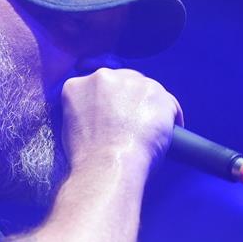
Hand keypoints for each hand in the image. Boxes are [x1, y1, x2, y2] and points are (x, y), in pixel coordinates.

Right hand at [60, 68, 182, 169]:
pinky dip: (171, 119)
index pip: (96, 88)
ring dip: (150, 108)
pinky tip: (167, 136)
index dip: (106, 104)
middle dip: (129, 101)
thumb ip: (85, 114)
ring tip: (152, 133)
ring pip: (146, 91)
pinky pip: (168, 103)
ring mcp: (129, 82)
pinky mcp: (155, 91)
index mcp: (75, 86)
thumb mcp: (71, 130)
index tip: (113, 117)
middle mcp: (101, 77)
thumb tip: (103, 121)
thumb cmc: (89, 158)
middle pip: (123, 83)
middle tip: (134, 126)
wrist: (107, 164)